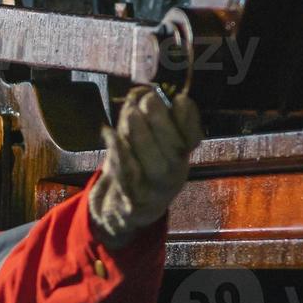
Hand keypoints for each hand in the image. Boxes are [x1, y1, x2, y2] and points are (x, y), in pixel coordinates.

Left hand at [88, 85, 202, 248]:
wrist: (121, 210)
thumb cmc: (135, 165)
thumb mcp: (145, 141)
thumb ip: (147, 118)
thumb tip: (144, 92)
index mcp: (181, 156)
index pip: (193, 138)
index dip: (189, 119)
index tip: (179, 98)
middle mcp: (174, 174)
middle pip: (175, 152)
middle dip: (162, 123)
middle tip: (149, 100)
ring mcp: (155, 191)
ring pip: (154, 166)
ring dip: (143, 137)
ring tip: (132, 113)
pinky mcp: (134, 201)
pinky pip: (127, 176)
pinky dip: (119, 153)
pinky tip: (109, 133)